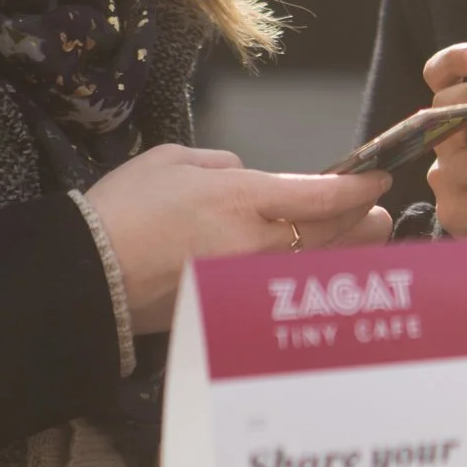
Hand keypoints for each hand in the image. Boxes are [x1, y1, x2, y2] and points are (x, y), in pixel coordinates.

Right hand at [84, 145, 393, 332]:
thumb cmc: (122, 209)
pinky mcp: (233, 305)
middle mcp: (253, 241)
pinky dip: (312, 275)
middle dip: (360, 219)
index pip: (319, 193)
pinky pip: (287, 286)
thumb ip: (222, 164)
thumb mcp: (173, 161)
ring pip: (315, 263)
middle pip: (328, 232)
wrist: (87, 274)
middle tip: (379, 212)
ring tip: (367, 237)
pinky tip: (323, 267)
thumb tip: (249, 178)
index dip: (356, 187)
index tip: (377, 178)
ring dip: (347, 249)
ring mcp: (246, 279)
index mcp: (240, 198)